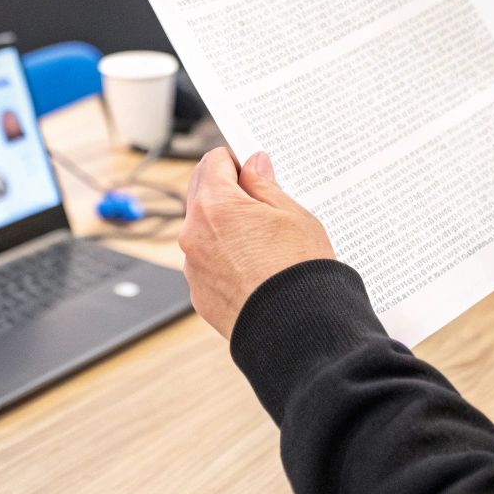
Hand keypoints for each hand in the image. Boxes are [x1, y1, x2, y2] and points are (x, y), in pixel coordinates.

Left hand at [180, 149, 334, 339]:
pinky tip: (256, 269)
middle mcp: (193, 235)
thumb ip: (264, 185)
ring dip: (225, 228)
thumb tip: (253, 165)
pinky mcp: (200, 295)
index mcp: (214, 206)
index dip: (235, 162)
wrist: (300, 331)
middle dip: (227, 193)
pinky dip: (225, 260)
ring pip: (204, 232)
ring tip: (265, 243)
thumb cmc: (300, 270)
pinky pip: (207, 265)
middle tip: (262, 204)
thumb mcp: (291, 214)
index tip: (253, 170)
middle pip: (202, 195)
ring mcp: (193, 268)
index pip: (212, 162)